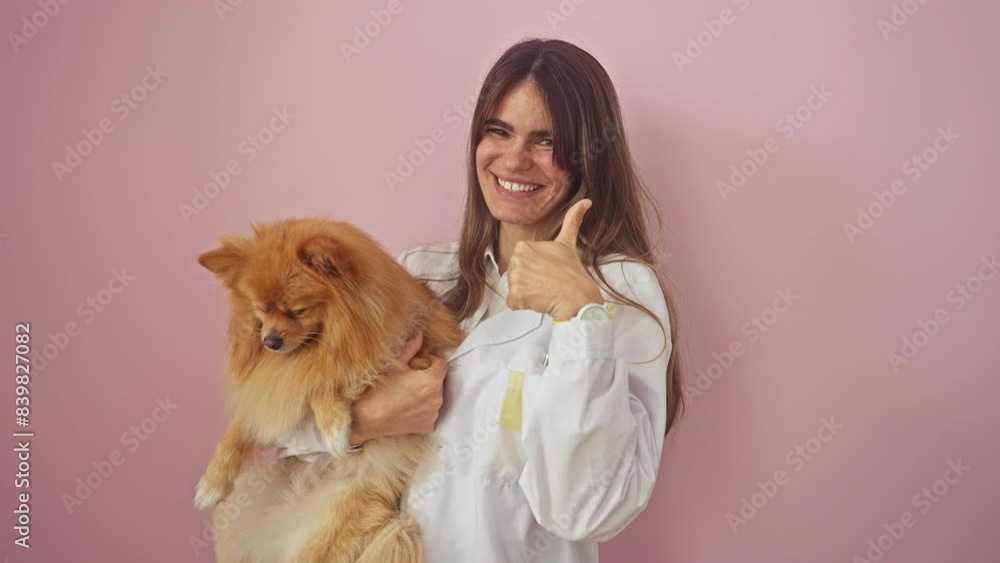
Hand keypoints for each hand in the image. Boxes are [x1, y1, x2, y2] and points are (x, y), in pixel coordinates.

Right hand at [350, 331, 446, 445]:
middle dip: (428, 378)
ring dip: (426, 394)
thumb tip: (420, 335)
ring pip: (434, 397)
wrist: (366, 419)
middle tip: (409, 379)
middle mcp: (437, 398)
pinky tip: (407, 408)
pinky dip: (422, 410)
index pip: (442, 364)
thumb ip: (411, 348)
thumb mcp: (394, 364)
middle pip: (438, 381)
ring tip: (406, 394)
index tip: (419, 364)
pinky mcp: (428, 427)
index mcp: (432, 380)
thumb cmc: (378, 390)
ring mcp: (433, 414)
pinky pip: (430, 413)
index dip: (431, 361)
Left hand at [507, 199, 603, 321]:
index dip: (534, 268)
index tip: (547, 270)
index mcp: (523, 247)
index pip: (520, 262)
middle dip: (529, 281)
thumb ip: (572, 220)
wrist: (578, 299)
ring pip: (514, 288)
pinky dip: (524, 304)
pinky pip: (512, 303)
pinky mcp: (516, 296)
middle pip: (515, 275)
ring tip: (544, 290)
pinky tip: (539, 300)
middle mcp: (516, 260)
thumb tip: (586, 201)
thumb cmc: (573, 274)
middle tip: (547, 282)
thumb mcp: (568, 244)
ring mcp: (515, 279)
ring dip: (527, 293)